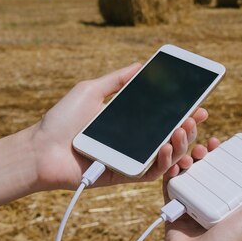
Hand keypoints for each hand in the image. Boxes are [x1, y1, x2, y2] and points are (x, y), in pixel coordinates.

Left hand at [30, 63, 207, 190]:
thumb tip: (141, 65)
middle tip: (194, 116)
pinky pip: (153, 172)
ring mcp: (132, 159)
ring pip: (169, 155)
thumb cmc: (61, 121)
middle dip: (190, 126)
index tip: (199, 103)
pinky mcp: (127, 175)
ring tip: (183, 128)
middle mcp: (135, 141)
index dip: (185, 111)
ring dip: (182, 142)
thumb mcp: (91, 91)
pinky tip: (167, 147)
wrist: (42, 149)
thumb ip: (117, 80)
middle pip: (173, 136)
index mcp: (130, 121)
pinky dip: (165, 161)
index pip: (164, 117)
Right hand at [161, 139, 241, 240]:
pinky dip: (170, 172)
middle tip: (205, 147)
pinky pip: (170, 185)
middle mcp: (213, 200)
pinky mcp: (175, 207)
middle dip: (205, 153)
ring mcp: (193, 203)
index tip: (223, 143)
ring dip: (188, 158)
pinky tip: (174, 163)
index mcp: (233, 201)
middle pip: (208, 169)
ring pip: (189, 173)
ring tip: (190, 155)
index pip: (230, 171)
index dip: (226, 155)